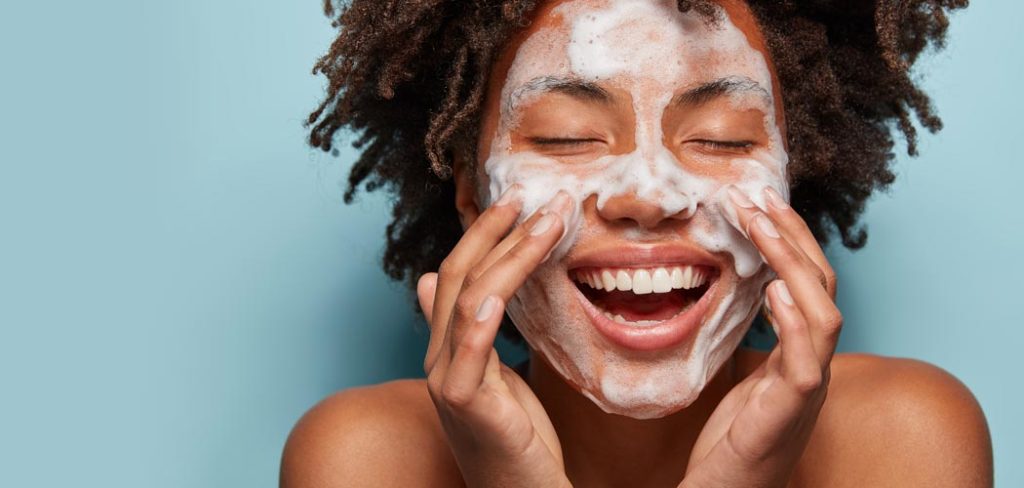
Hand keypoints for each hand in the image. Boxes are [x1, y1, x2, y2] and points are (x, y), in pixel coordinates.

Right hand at [418, 188, 573, 487]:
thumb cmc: (520, 445)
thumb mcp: (497, 378)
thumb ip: (475, 333)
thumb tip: (432, 283)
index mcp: (449, 350)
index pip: (457, 275)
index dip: (485, 234)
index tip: (520, 201)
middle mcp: (439, 360)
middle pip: (457, 276)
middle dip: (496, 230)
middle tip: (534, 195)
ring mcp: (447, 382)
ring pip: (468, 299)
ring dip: (511, 254)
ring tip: (550, 221)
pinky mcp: (465, 406)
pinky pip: (470, 349)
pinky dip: (481, 314)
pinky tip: (500, 286)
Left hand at [681, 186, 841, 487]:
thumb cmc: (729, 443)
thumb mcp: (737, 377)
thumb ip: (743, 338)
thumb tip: (730, 290)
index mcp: (798, 354)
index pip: (807, 284)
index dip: (788, 240)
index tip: (756, 202)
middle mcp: (811, 366)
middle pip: (821, 287)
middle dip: (792, 236)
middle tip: (755, 197)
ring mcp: (805, 391)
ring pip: (824, 315)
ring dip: (793, 264)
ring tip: (762, 226)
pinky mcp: (789, 414)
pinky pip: (806, 362)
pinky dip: (795, 321)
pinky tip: (775, 289)